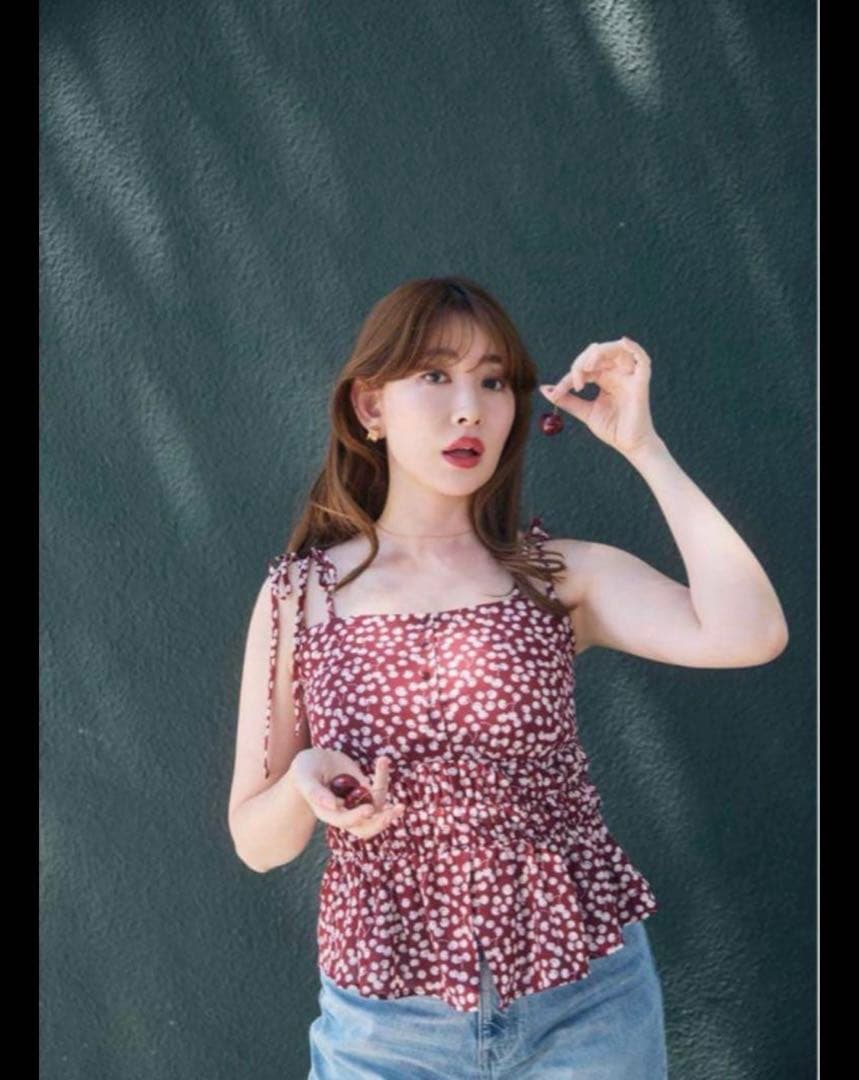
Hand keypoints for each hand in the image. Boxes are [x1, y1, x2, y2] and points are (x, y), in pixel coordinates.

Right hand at [290, 748, 405, 839]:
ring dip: (389, 807)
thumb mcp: (305, 777)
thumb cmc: (305, 769)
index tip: (368, 808)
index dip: (356, 817)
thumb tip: (333, 805)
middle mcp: (344, 812)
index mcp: (327, 812)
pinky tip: (382, 761)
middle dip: (380, 823)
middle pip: (365, 827)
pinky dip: (382, 776)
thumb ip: (315, 792)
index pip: (343, 820)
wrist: (315, 762)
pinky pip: (378, 788)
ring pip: (377, 810)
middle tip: (394, 811)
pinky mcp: (365, 790)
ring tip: (400, 804)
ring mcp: (357, 803)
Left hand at [539, 336, 660, 457]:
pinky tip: (623, 342)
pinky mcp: (641, 382)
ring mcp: (630, 376)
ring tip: (587, 368)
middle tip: (575, 383)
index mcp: (605, 379)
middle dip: (581, 363)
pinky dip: (634, 347)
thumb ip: (567, 400)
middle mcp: (617, 373)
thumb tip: (546, 389)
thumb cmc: (613, 429)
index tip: (556, 393)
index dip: (568, 378)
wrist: (630, 446)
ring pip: (616, 349)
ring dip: (598, 353)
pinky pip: (642, 359)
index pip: (584, 368)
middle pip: (597, 353)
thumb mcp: (585, 412)